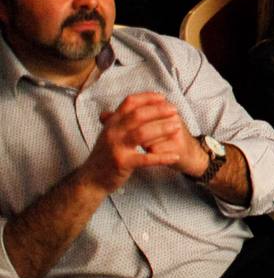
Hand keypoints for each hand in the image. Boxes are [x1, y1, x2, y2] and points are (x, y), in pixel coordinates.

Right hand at [80, 93, 197, 193]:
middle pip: (138, 115)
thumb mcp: (109, 133)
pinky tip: (175, 156)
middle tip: (175, 110)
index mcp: (112, 122)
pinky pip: (146, 158)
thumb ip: (121, 119)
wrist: (90, 179)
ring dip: (163, 129)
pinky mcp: (122, 162)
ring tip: (178, 126)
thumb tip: (135, 102)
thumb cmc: (104, 155)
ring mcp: (116, 147)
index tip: (163, 97)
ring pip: (142, 133)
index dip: (147, 97)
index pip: (130, 102)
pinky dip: (162, 157)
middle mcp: (113, 132)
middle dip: (159, 111)